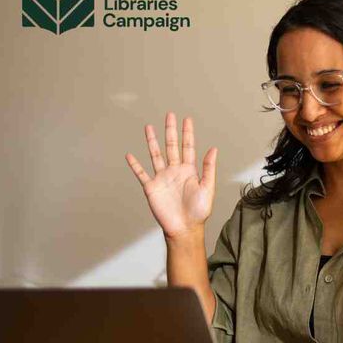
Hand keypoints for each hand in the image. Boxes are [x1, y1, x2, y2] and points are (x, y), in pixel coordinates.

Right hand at [125, 112, 216, 238]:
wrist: (184, 228)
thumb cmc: (199, 211)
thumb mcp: (207, 187)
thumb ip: (208, 168)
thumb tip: (213, 149)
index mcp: (189, 170)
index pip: (188, 147)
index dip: (187, 133)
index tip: (187, 119)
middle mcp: (175, 171)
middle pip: (171, 146)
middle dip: (170, 131)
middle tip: (169, 115)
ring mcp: (162, 178)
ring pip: (155, 155)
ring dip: (152, 141)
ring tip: (148, 127)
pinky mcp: (151, 187)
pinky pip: (141, 173)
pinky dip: (135, 165)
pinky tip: (130, 155)